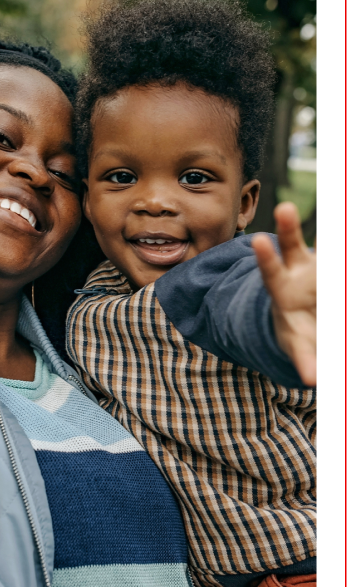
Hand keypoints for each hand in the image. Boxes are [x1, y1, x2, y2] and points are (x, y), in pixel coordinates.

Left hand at [252, 202, 315, 386]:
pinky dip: (324, 239)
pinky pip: (328, 251)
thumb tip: (311, 379)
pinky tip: (315, 207)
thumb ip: (305, 360)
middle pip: (291, 246)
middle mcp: (296, 271)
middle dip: (287, 229)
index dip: (266, 259)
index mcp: (282, 292)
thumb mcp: (300, 346)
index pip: (271, 273)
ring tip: (293, 208)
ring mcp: (312, 264)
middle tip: (284, 209)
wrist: (306, 316)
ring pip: (306, 243)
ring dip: (301, 226)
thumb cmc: (301, 332)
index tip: (257, 241)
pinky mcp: (320, 265)